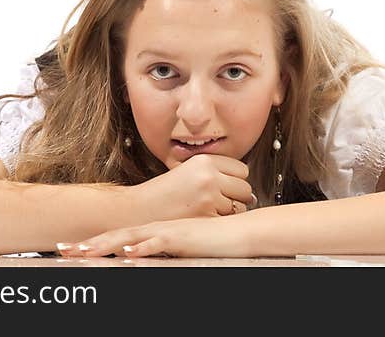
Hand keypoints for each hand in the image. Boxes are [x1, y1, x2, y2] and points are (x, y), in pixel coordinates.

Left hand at [58, 215, 249, 257]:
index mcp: (151, 232)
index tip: (70, 249)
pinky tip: (128, 254)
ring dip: (106, 246)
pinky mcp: (180, 237)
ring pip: (130, 238)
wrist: (235, 231)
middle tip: (63, 250)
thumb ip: (158, 250)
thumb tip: (138, 257)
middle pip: (116, 237)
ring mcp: (166, 231)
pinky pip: (158, 243)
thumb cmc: (207, 241)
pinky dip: (142, 248)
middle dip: (89, 244)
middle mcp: (154, 229)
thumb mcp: (176, 248)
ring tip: (83, 252)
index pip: (116, 238)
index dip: (93, 243)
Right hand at [131, 153, 255, 222]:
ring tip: (209, 210)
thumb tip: (246, 188)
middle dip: (237, 197)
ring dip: (229, 211)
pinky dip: (221, 222)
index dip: (236, 180)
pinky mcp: (206, 216)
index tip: (227, 186)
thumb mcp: (187, 170)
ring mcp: (208, 197)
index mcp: (204, 160)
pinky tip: (205, 219)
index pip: (241, 169)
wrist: (138, 210)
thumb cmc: (163, 192)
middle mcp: (209, 176)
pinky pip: (228, 220)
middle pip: (244, 188)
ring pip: (239, 206)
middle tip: (221, 201)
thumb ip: (214, 172)